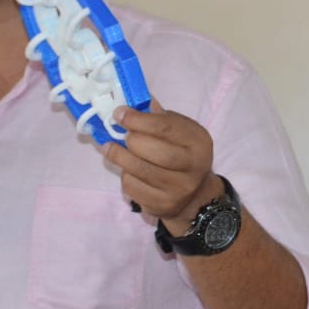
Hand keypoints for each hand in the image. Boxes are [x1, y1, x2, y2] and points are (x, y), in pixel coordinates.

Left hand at [104, 99, 217, 233]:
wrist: (194, 195)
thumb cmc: (182, 153)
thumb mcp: (180, 131)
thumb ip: (159, 117)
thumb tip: (130, 101)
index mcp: (198, 143)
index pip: (166, 128)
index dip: (139, 119)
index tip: (120, 114)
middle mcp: (192, 168)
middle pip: (155, 152)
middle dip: (131, 140)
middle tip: (121, 134)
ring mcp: (177, 190)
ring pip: (139, 171)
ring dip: (119, 156)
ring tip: (110, 147)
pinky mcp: (161, 206)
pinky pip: (132, 188)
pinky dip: (124, 175)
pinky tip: (127, 169)